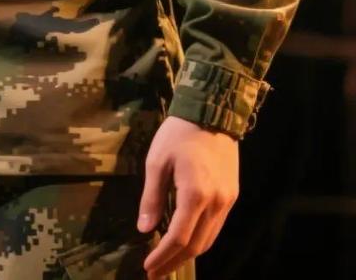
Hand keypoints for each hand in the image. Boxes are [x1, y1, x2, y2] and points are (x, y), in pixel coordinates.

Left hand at [137, 116, 238, 278]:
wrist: (212, 111)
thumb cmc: (179, 134)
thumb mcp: (157, 161)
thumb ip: (151, 197)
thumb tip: (144, 229)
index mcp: (195, 194)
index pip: (179, 238)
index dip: (163, 256)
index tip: (148, 267)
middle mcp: (216, 203)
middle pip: (196, 245)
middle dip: (174, 262)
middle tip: (155, 272)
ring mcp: (227, 201)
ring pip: (209, 239)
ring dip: (188, 254)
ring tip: (168, 261)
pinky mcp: (232, 195)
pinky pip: (216, 226)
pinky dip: (200, 239)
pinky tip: (186, 240)